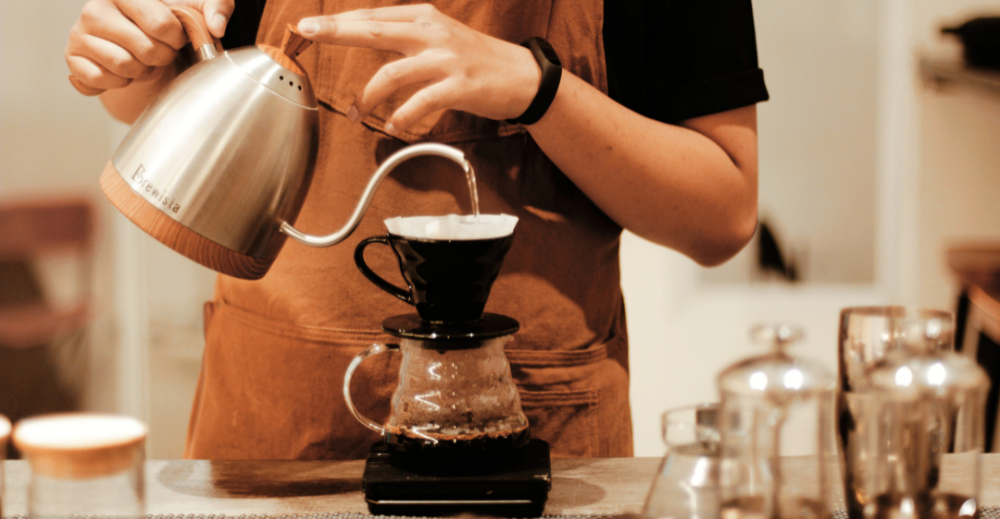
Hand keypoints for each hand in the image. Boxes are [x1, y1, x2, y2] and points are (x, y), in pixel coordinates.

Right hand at [65, 0, 233, 93]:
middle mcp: (95, 7)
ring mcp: (79, 32)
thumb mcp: (197, 9)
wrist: (141, 46)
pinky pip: (103, 81)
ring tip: (141, 59)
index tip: (174, 35)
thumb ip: (217, 7)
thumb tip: (216, 27)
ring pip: (125, 67)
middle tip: (158, 50)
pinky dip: (120, 83)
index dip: (177, 39)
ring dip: (142, 71)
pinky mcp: (72, 58)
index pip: (162, 24)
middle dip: (161, 57)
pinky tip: (122, 70)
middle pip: (146, 50)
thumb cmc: (169, 25)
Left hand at [297, 4, 541, 132]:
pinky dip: (400, 117)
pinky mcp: (458, 87)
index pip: (372, 16)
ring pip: (392, 74)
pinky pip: (419, 103)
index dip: (338, 21)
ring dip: (367, 97)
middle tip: (308, 32)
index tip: (309, 25)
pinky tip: (392, 126)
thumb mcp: (439, 37)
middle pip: (374, 30)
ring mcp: (445, 59)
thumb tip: (365, 39)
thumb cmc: (476, 61)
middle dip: (337, 31)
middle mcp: (432, 33)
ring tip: (357, 114)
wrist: (521, 77)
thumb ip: (405, 37)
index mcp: (424, 18)